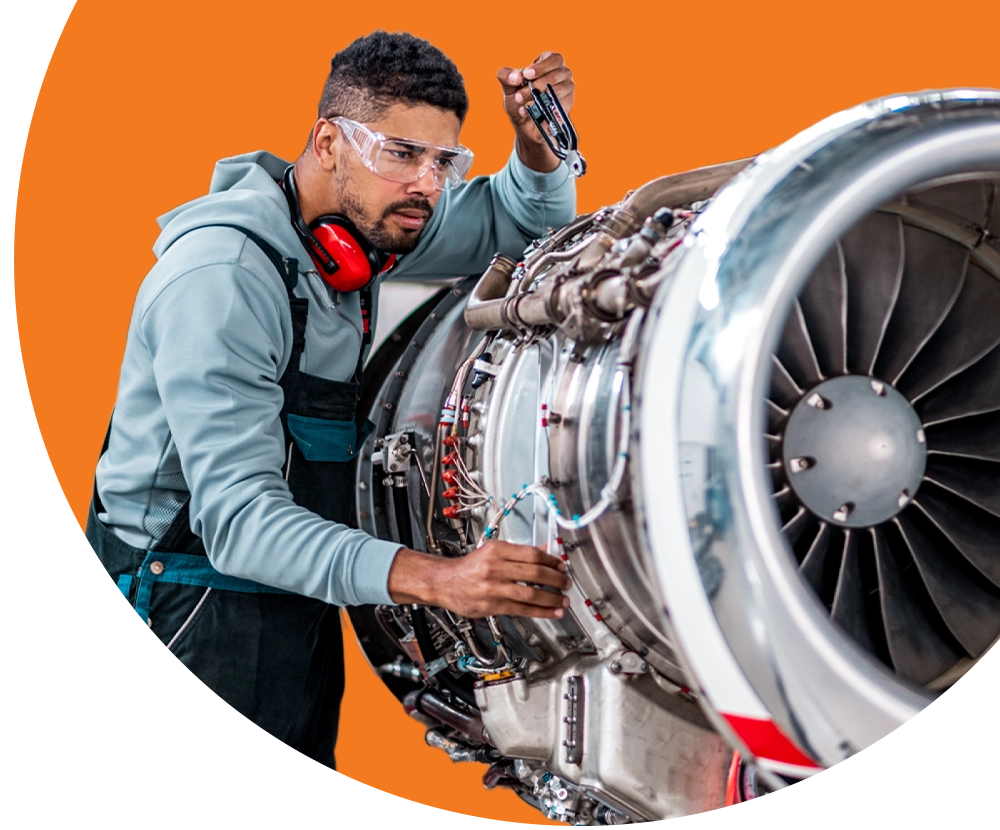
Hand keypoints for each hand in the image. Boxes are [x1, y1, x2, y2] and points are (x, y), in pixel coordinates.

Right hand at [387, 541, 571, 618]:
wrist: (444, 582)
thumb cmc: (469, 567)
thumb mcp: (492, 551)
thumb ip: (518, 553)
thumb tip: (543, 551)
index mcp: (497, 550)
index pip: (532, 554)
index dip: (551, 561)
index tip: (561, 566)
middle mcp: (495, 568)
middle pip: (535, 574)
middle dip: (556, 580)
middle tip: (566, 583)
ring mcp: (494, 588)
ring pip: (531, 594)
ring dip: (552, 598)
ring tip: (563, 600)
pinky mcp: (493, 605)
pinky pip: (522, 609)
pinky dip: (540, 611)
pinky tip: (551, 612)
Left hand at [497, 51, 574, 172]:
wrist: (524, 124)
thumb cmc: (519, 100)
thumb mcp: (507, 86)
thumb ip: (505, 76)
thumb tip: (516, 77)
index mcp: (549, 63)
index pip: (554, 58)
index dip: (541, 66)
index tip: (527, 75)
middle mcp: (562, 74)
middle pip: (556, 74)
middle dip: (536, 85)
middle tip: (519, 96)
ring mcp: (567, 91)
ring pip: (558, 90)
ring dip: (538, 98)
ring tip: (523, 104)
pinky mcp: (566, 107)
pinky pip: (558, 107)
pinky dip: (543, 110)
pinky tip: (530, 113)